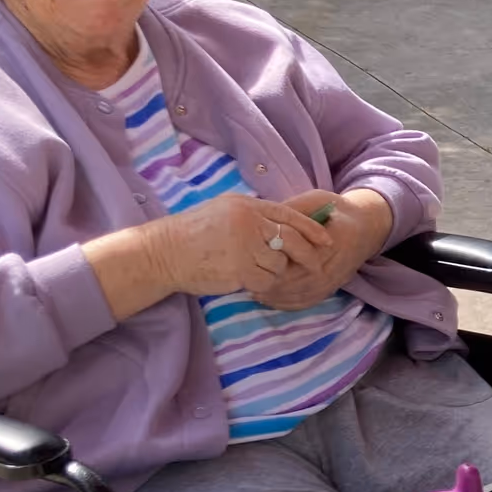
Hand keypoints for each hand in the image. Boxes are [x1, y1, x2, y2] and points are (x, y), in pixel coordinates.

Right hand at [152, 194, 334, 299]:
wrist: (165, 252)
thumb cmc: (193, 233)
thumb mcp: (224, 211)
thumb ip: (253, 216)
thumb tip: (283, 224)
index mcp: (247, 206)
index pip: (289, 215)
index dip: (312, 229)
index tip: (327, 240)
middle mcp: (248, 223)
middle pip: (292, 240)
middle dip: (307, 255)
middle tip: (315, 265)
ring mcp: (244, 247)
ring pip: (279, 264)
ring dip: (273, 271)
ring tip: (252, 269)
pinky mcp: (239, 270)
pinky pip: (265, 281)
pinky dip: (261, 284)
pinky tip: (246, 280)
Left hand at [250, 187, 393, 311]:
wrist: (365, 229)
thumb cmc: (337, 211)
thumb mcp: (316, 200)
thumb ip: (292, 210)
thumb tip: (263, 219)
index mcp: (328, 244)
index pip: (293, 259)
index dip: (270, 260)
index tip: (250, 255)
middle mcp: (330, 268)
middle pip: (290, 282)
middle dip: (265, 280)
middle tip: (241, 276)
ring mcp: (329, 284)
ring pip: (294, 296)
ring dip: (269, 293)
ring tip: (247, 286)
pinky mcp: (328, 292)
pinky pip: (302, 303)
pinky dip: (281, 303)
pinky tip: (264, 297)